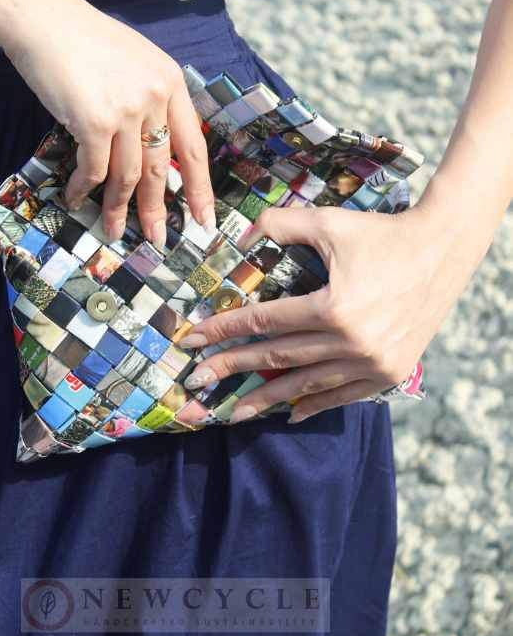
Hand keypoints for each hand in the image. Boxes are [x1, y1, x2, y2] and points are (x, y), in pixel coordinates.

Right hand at [0, 0, 213, 248]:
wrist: (41, 20)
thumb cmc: (83, 40)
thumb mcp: (134, 62)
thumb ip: (151, 100)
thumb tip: (152, 150)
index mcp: (171, 82)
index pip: (193, 148)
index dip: (200, 189)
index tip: (203, 218)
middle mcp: (155, 97)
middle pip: (161, 169)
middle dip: (159, 210)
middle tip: (158, 239)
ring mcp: (127, 110)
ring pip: (128, 176)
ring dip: (117, 208)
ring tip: (112, 231)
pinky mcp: (94, 122)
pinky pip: (93, 170)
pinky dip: (83, 189)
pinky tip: (74, 199)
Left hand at [178, 202, 473, 422]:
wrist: (442, 251)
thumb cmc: (382, 234)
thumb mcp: (329, 221)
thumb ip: (281, 225)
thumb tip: (242, 234)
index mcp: (333, 307)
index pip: (264, 321)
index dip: (224, 330)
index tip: (192, 339)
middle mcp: (352, 341)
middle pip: (278, 357)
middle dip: (232, 368)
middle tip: (197, 380)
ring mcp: (373, 362)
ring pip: (307, 384)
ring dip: (267, 399)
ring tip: (233, 413)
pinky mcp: (390, 372)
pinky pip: (343, 395)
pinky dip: (315, 404)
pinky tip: (290, 414)